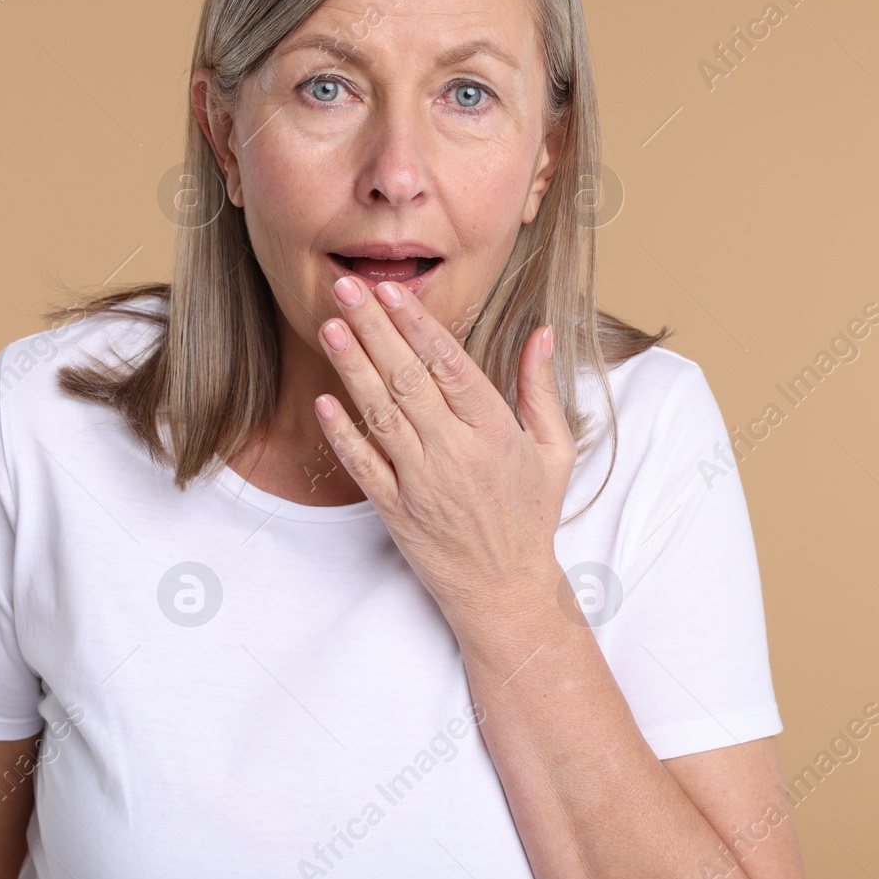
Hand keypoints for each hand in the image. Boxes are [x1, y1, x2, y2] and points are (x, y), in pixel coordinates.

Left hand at [313, 273, 575, 623]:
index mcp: (494, 432)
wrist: (505, 591)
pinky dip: (342, 434)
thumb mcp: (554, 451)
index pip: (450, 366)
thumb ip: (541, 389)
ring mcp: (421, 483)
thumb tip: (542, 333)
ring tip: (329, 326)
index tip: (392, 290)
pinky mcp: (395, 511)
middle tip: (346, 287)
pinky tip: (323, 400)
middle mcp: (455, 453)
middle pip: (407, 380)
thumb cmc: (530, 515)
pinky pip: (363, 466)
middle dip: (374, 329)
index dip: (418, 325)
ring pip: (380, 415)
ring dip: (352, 369)